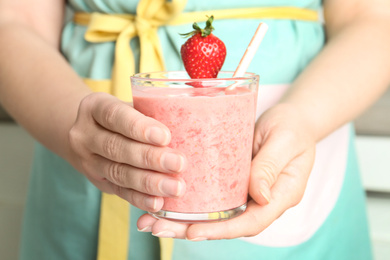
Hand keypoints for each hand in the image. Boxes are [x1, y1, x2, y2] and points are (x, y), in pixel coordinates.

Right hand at [68, 92, 186, 211]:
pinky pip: (119, 192)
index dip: (138, 127)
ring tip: (175, 187)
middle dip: (149, 158)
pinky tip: (158, 203)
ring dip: (149, 183)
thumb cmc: (122, 116)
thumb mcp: (129, 105)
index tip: (165, 136)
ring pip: (118, 173)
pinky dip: (140, 198)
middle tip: (178, 164)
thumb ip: (150, 113)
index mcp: (94, 107)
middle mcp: (85, 135)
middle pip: (116, 148)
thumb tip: (188, 126)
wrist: (88, 133)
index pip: (114, 115)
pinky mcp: (99, 182)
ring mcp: (88, 162)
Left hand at [136, 103, 315, 239]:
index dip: (222, 230)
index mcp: (280, 195)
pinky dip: (187, 202)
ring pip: (214, 214)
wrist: (292, 120)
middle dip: (190, 230)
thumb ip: (272, 166)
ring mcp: (246, 193)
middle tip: (156, 228)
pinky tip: (162, 199)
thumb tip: (260, 197)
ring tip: (149, 220)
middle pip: (226, 224)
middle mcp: (261, 200)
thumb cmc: (292, 127)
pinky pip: (211, 197)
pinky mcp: (233, 182)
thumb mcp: (284, 140)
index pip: (252, 222)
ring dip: (182, 220)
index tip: (193, 232)